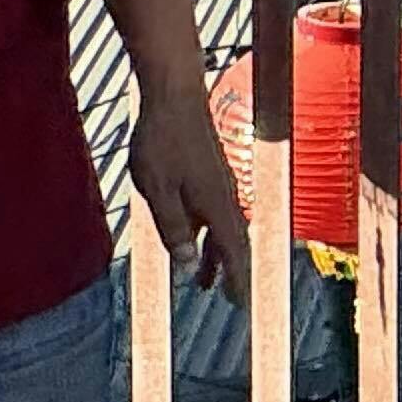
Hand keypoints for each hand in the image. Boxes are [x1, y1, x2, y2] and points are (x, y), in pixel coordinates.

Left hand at [127, 88, 251, 300]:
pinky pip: (216, 212)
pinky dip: (210, 233)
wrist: (175, 96)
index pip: (234, 252)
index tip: (242, 305)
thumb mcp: (159, 193)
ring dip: (217, 254)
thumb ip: (174, 230)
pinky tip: (194, 236)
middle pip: (234, 243)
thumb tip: (188, 266)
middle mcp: (225, 196)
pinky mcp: (211, 171)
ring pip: (224, 227)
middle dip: (231, 272)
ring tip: (204, 279)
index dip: (238, 280)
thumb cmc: (163, 142)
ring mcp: (220, 182)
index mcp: (216, 205)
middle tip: (230, 299)